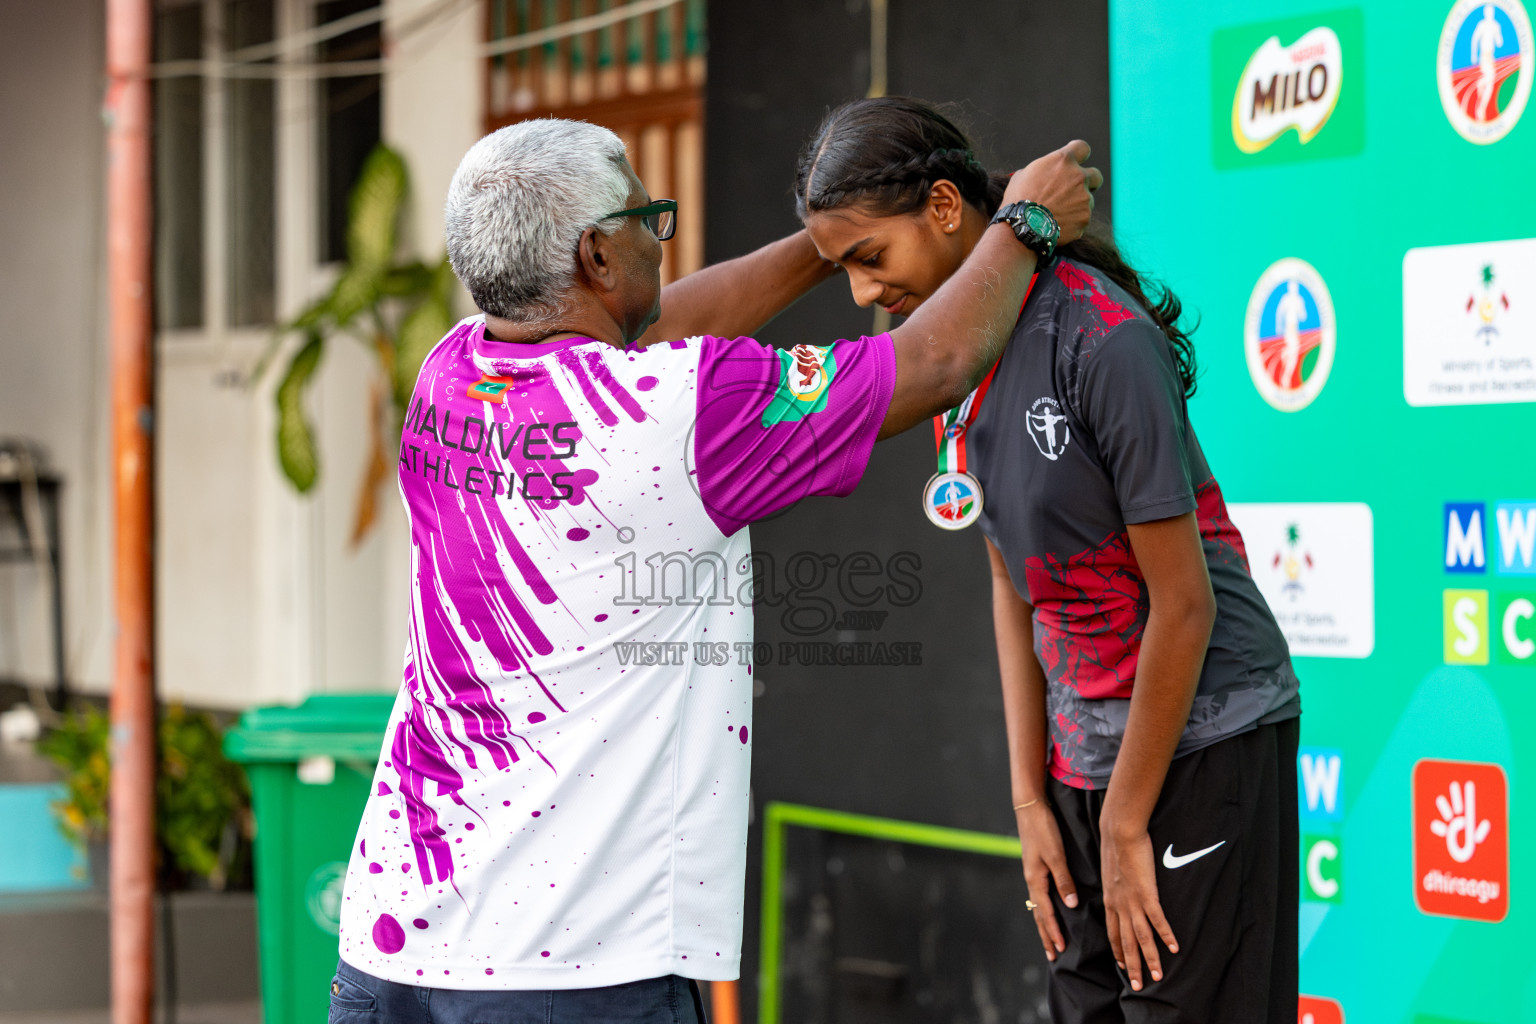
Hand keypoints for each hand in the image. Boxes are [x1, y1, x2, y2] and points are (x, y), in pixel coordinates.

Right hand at [1003, 140, 1102, 244]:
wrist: (1023, 227)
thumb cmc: (1018, 200)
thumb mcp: (1023, 176)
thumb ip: (1042, 170)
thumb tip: (1043, 174)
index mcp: (1063, 161)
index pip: (1083, 148)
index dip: (1080, 155)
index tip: (1076, 160)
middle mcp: (1079, 177)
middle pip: (1095, 176)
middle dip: (1088, 183)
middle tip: (1075, 191)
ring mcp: (1085, 198)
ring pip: (1087, 201)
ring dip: (1076, 206)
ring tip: (1056, 215)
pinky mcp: (1085, 218)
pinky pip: (1082, 219)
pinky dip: (1073, 222)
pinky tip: (1057, 226)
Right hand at [1016, 802, 1078, 961]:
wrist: (1030, 807)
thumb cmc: (1044, 830)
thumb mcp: (1056, 855)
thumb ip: (1063, 880)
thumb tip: (1070, 905)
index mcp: (1036, 879)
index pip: (1046, 912)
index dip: (1053, 931)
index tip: (1060, 949)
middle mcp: (1032, 879)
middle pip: (1039, 914)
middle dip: (1046, 935)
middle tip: (1052, 955)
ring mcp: (1032, 873)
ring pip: (1038, 905)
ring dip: (1044, 924)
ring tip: (1049, 940)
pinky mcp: (1035, 866)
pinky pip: (1039, 895)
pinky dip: (1043, 909)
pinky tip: (1047, 911)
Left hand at [1099, 824, 1177, 990]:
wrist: (1118, 831)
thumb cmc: (1115, 846)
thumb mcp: (1109, 872)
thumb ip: (1115, 886)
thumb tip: (1120, 890)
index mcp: (1109, 901)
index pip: (1112, 933)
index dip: (1118, 951)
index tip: (1121, 966)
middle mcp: (1119, 906)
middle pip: (1125, 942)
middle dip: (1131, 966)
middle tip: (1137, 986)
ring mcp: (1133, 901)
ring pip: (1141, 938)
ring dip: (1150, 959)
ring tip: (1157, 977)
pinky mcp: (1146, 893)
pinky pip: (1157, 920)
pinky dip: (1166, 936)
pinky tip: (1174, 949)